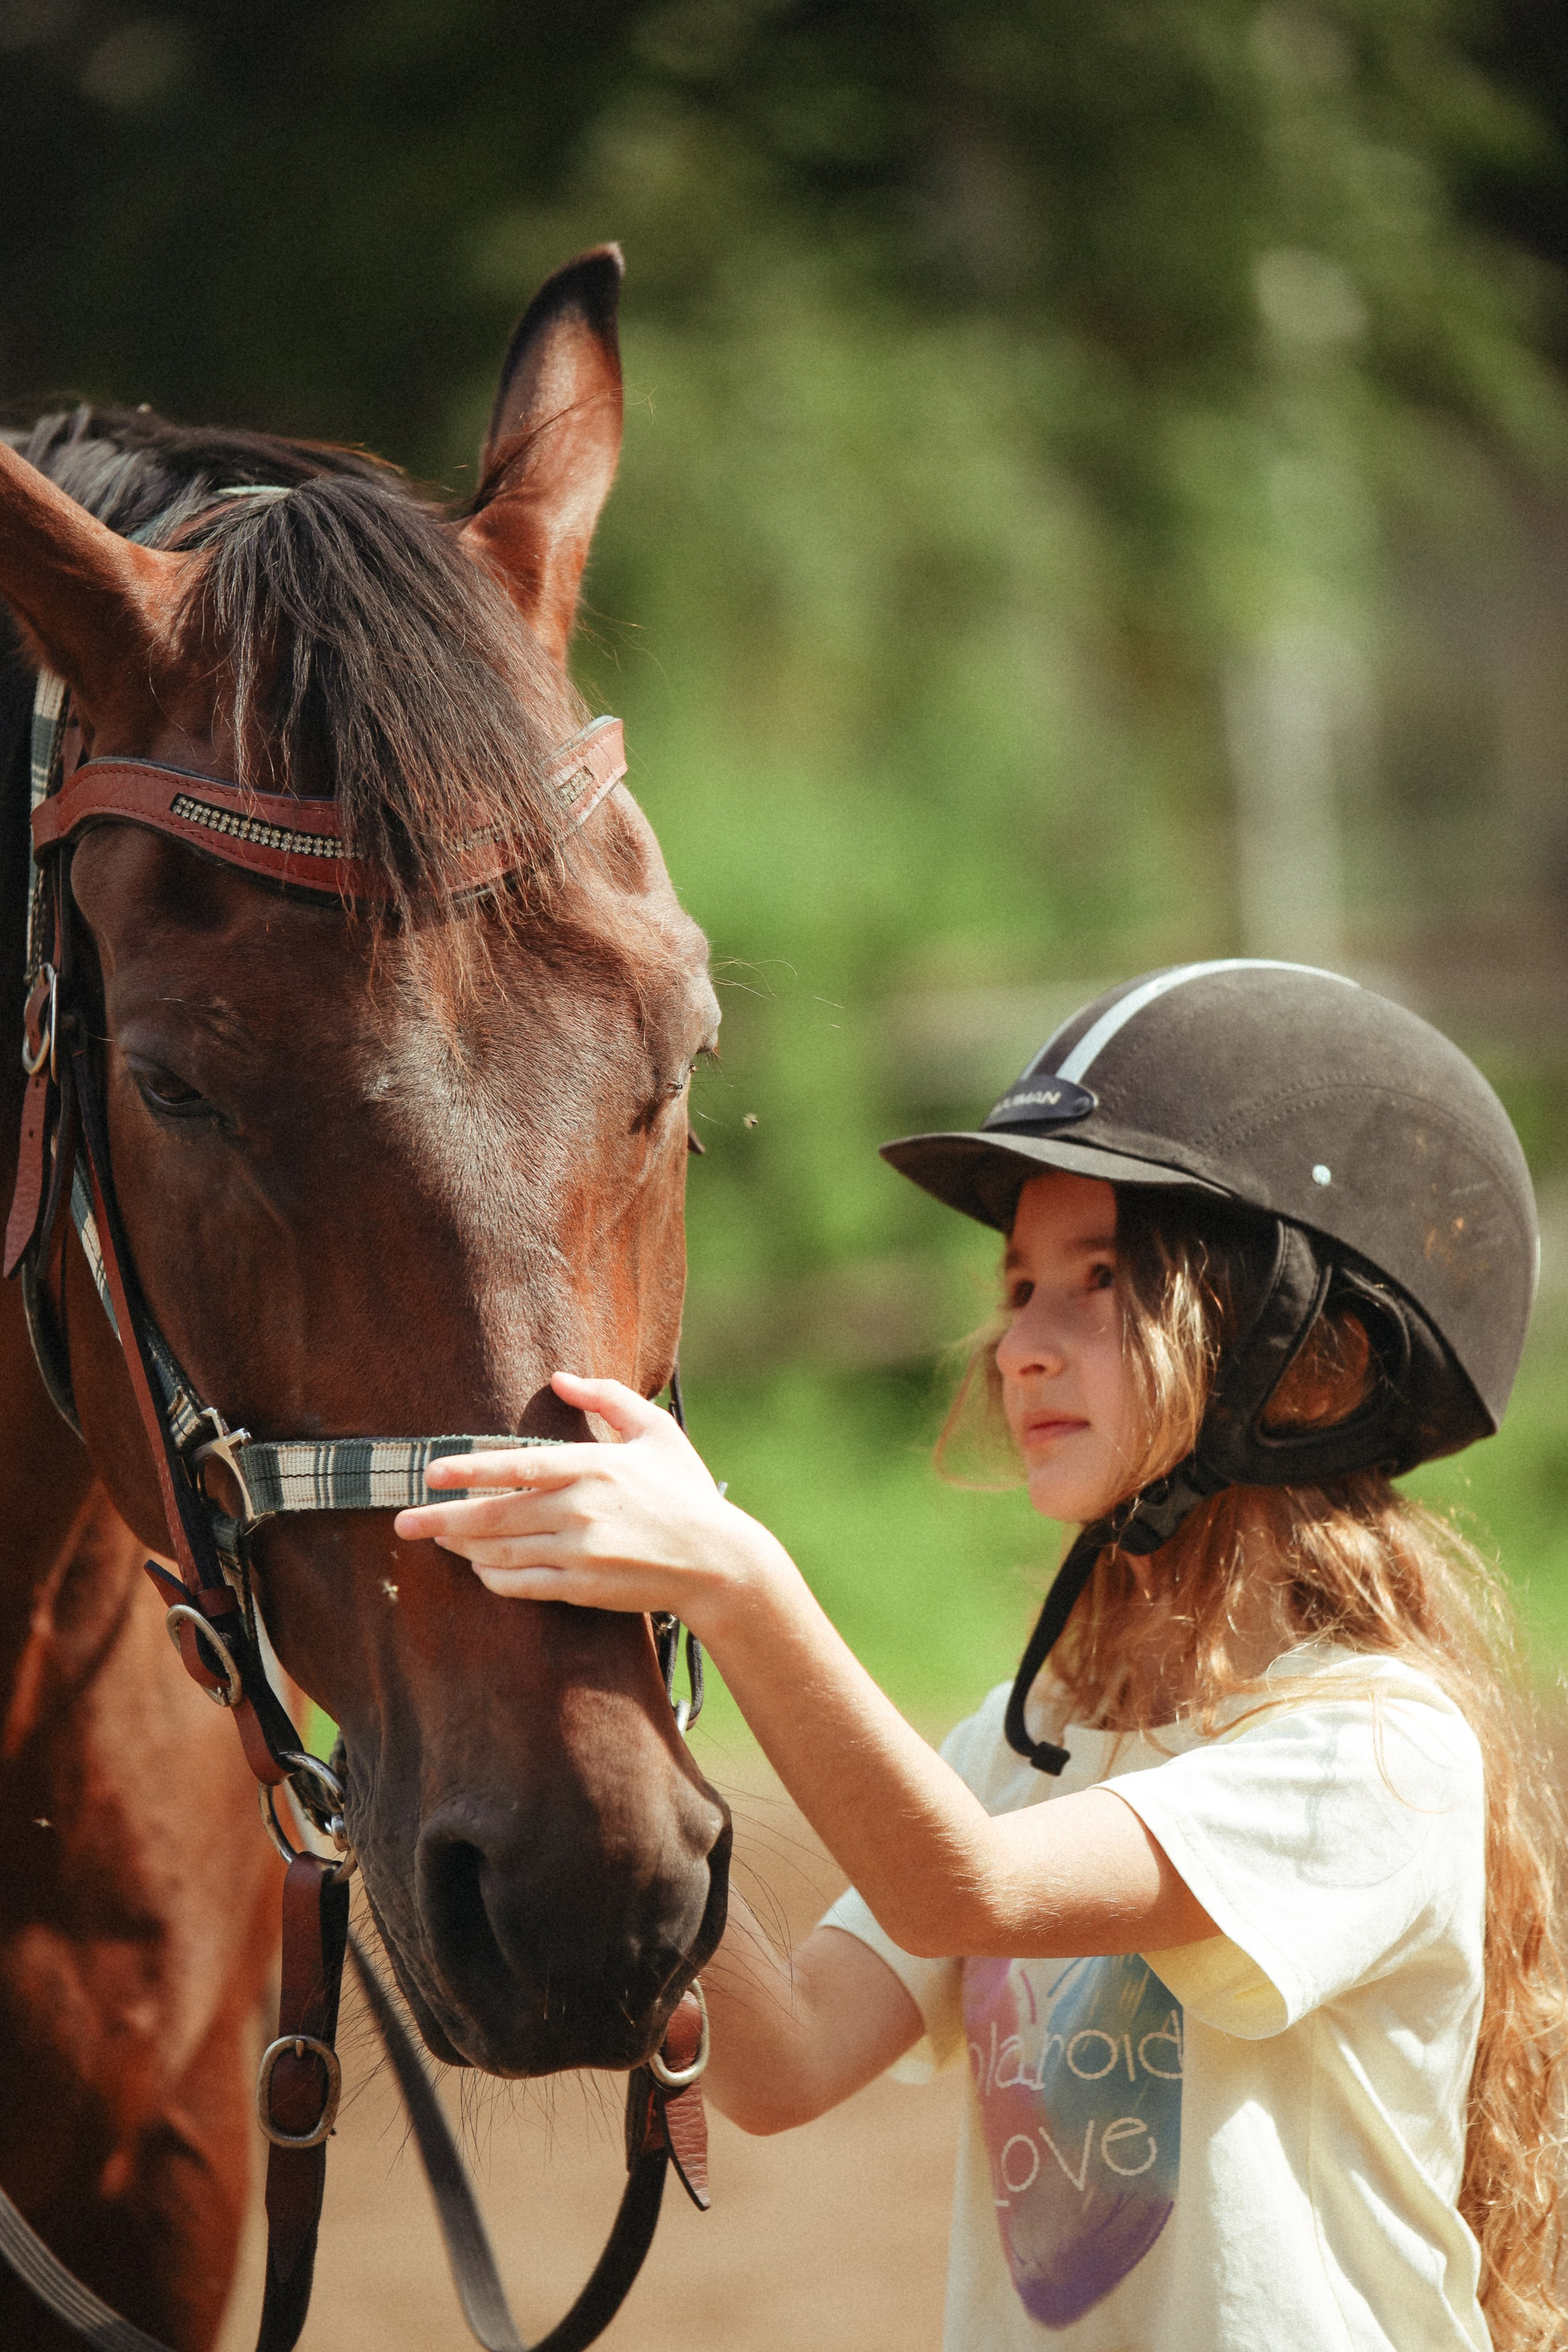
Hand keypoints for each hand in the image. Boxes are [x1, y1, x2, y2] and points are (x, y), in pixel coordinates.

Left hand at [391, 1371, 788, 1640]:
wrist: (718, 1562)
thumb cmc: (686, 1492)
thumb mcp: (655, 1432)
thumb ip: (607, 1398)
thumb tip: (560, 1377)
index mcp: (594, 1467)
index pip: (516, 1466)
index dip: (468, 1469)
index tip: (430, 1473)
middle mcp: (580, 1510)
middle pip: (494, 1515)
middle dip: (442, 1519)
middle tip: (402, 1521)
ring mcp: (579, 1553)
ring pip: (501, 1551)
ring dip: (462, 1548)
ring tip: (435, 1539)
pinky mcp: (582, 1587)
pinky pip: (522, 1584)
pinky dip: (494, 1578)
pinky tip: (481, 1568)